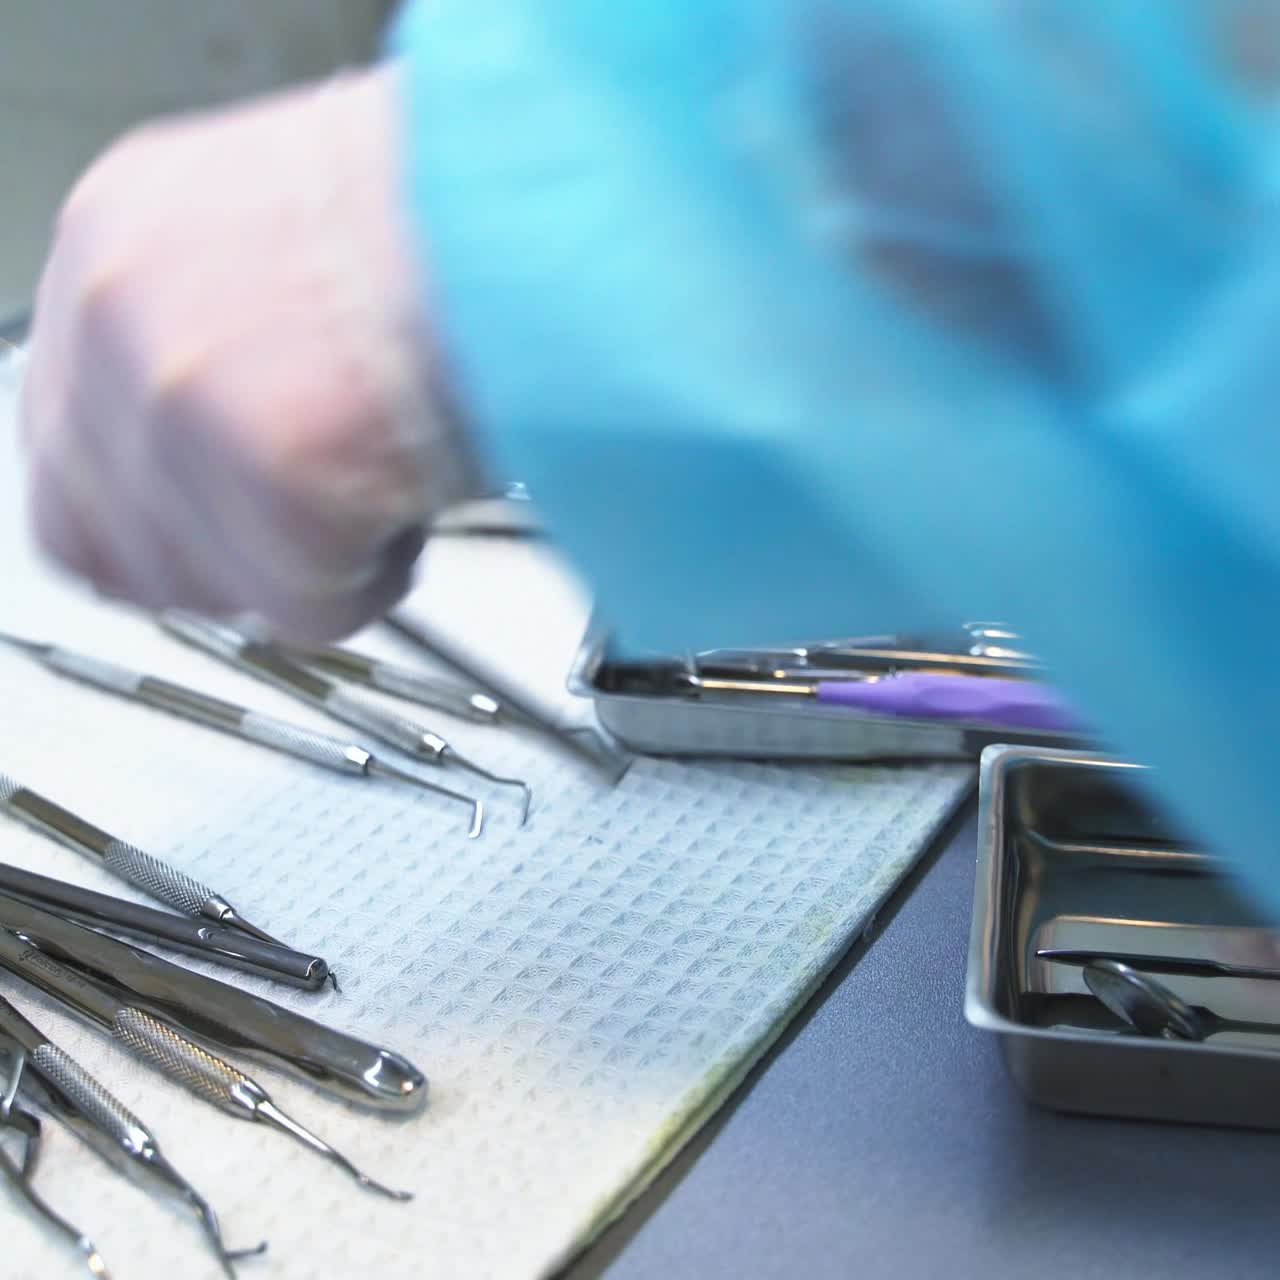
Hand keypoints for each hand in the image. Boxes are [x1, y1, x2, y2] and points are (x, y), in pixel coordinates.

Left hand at [21, 62, 478, 639]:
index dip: (161, 518)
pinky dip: (372, 582)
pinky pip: (307, 603)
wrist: (555, 205)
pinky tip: (417, 509)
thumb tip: (232, 428)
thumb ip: (226, 331)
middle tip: (315, 539)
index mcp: (124, 235)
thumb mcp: (295, 235)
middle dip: (231, 561)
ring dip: (304, 570)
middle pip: (118, 541)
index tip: (225, 533)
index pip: (69, 449)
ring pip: (210, 583)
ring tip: (384, 504)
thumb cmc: (467, 217)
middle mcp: (122, 306)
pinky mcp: (273, 464)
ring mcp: (182, 389)